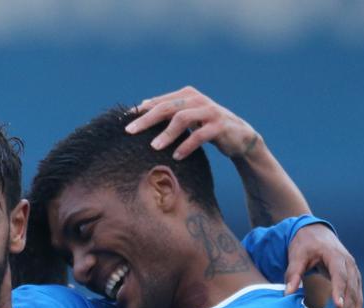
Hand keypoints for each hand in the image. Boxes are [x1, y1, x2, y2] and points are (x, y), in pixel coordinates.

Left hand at [127, 85, 258, 161]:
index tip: (123, 121)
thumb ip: (168, 110)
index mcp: (187, 95)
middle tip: (129, 132)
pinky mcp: (220, 126)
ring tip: (154, 147)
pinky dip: (187, 145)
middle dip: (147, 120)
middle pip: (167, 107)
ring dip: (167, 133)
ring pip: (183, 118)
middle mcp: (198, 100)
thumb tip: (141, 105)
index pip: (159, 101)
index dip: (141, 111)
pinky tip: (176, 156)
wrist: (239, 136)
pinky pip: (200, 135)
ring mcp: (210, 111)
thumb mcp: (186, 116)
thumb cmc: (206, 126)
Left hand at [284, 224, 362, 307]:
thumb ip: (293, 273)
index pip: (340, 275)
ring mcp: (353, 271)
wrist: (316, 232)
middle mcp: (348, 264)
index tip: (338, 306)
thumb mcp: (296, 256)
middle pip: (350, 288)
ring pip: (356, 293)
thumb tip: (287, 294)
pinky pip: (356, 294)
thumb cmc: (305, 244)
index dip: (339, 291)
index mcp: (336, 257)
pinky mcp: (352, 277)